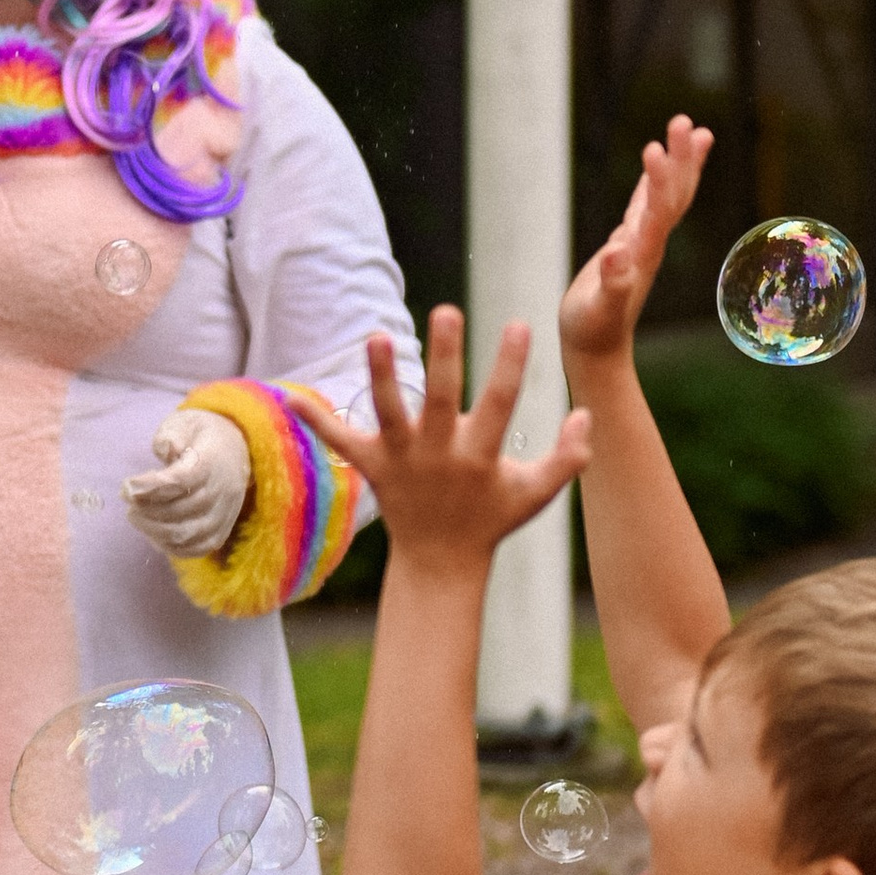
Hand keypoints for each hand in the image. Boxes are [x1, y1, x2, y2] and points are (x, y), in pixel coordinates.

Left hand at [121, 405, 251, 557]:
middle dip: (146, 508)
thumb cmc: (200, 435)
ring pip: (186, 534)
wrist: (236, 449)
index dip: (151, 487)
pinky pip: (196, 549)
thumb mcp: (184, 422)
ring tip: (135, 515)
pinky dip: (170, 547)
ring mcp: (223, 515)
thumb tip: (165, 450)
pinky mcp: (221, 531)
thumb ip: (171, 435)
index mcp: (212, 461)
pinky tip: (152, 532)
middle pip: (181, 510)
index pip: (182, 480)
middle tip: (127, 498)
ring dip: (153, 529)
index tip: (127, 485)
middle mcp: (222, 491)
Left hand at [297, 308, 588, 570]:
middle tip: (445, 311)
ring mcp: (402, 461)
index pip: (502, 403)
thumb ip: (568, 458)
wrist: (441, 563)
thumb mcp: (536, 495)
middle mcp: (439, 455)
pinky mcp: (372, 468)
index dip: (511, 365)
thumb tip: (586, 414)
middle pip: (442, 399)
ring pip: (389, 413)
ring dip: (381, 376)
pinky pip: (341, 442)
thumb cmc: (492, 518)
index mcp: (480, 457)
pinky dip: (316, 420)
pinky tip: (289, 395)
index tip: (520, 323)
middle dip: (445, 356)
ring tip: (376, 336)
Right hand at [559, 117, 714, 372]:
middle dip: (680, 159)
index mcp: (642, 254)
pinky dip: (657, 179)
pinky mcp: (630, 244)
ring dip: (681, 162)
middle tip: (684, 121)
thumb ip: (611, 285)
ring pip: (669, 195)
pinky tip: (658, 161)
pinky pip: (649, 203)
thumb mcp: (597, 310)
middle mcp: (650, 244)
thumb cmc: (592, 330)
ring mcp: (643, 242)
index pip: (656, 209)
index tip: (654, 148)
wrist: (597, 350)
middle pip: (674, 194)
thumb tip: (618, 253)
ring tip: (694, 129)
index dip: (657, 179)